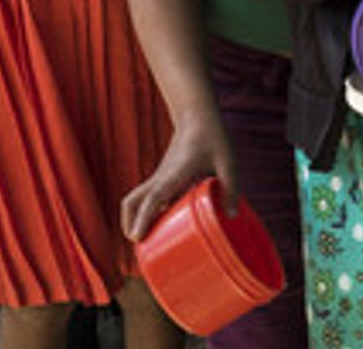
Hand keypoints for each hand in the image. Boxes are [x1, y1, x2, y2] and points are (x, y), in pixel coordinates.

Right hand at [121, 111, 238, 241]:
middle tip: (141, 246)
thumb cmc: (213, 137)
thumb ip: (231, 186)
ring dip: (135, 219)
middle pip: (132, 202)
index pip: (151, 198)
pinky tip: (162, 223)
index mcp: (174, 174)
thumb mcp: (227, 161)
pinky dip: (146, 211)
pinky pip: (147, 196)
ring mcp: (159, 177)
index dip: (143, 219)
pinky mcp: (163, 176)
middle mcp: (161, 177)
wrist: (197, 115)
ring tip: (147, 240)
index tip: (137, 238)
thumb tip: (233, 216)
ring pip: (135, 200)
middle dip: (130, 225)